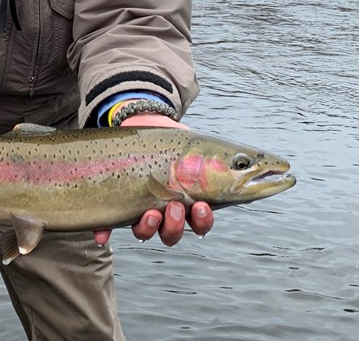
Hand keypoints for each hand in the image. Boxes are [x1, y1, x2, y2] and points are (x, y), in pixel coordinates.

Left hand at [93, 113, 213, 246]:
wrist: (143, 123)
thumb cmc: (174, 139)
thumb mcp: (194, 146)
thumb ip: (213, 158)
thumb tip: (256, 162)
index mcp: (190, 201)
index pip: (199, 224)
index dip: (202, 222)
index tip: (201, 206)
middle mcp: (166, 211)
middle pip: (173, 233)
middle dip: (176, 225)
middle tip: (176, 206)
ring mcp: (141, 208)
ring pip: (146, 232)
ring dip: (150, 227)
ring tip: (151, 211)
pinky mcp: (119, 201)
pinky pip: (109, 223)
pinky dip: (105, 230)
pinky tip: (102, 235)